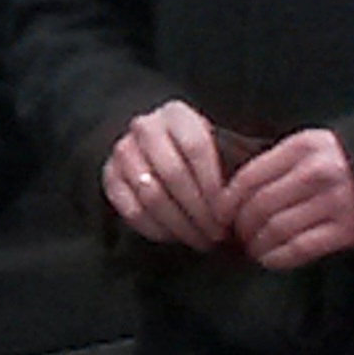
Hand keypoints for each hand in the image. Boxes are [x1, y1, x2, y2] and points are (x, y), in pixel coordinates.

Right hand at [103, 100, 233, 249]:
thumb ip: (233, 164)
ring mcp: (122, 151)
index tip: (228, 212)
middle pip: (172, 173)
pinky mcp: (109, 177)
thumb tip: (244, 200)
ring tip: (201, 240)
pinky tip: (176, 237)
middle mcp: (144, 127)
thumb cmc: (197, 154)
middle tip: (218, 235)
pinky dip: (156, 230)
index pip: (196, 147)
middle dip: (199, 211)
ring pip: (151, 195)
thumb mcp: (218, 145)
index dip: (213, 184)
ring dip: (180, 225)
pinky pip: (131, 211)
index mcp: (175, 114)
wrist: (154, 149)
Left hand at [217, 129, 353, 270]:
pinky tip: (270, 260)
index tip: (218, 215)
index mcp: (303, 147)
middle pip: (259, 206)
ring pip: (276, 229)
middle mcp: (317, 172)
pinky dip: (278, 257)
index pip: (250, 177)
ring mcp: (334, 201)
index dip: (227, 201)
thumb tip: (235, 192)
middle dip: (241, 226)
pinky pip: (300, 248)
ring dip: (257, 244)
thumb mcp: (316, 147)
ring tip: (252, 249)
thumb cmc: (349, 162)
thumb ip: (281, 162)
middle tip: (235, 236)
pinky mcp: (349, 229)